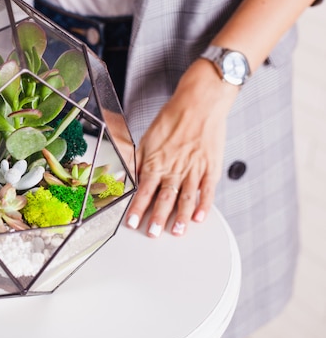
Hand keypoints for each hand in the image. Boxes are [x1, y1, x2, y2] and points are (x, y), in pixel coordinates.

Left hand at [125, 59, 238, 236]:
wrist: (199, 104)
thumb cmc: (172, 119)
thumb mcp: (147, 139)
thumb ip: (138, 161)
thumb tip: (127, 177)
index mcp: (156, 161)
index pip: (144, 190)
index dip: (137, 208)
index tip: (132, 222)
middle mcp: (174, 168)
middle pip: (164, 198)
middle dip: (157, 218)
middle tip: (152, 234)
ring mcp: (194, 169)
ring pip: (186, 198)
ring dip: (180, 217)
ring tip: (176, 232)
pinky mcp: (210, 167)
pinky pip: (207, 190)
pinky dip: (204, 205)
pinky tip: (200, 218)